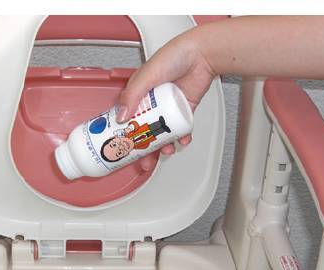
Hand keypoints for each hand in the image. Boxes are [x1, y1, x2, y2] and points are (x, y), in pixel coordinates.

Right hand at [115, 27, 215, 171]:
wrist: (202, 54)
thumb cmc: (174, 56)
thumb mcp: (147, 75)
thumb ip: (132, 96)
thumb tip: (121, 118)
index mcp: (139, 93)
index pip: (127, 118)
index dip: (124, 134)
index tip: (122, 148)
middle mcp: (152, 103)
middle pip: (144, 131)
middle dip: (144, 149)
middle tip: (144, 160)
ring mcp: (168, 108)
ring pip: (162, 133)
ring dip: (163, 146)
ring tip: (165, 152)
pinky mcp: (183, 111)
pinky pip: (180, 129)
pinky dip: (181, 137)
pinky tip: (182, 141)